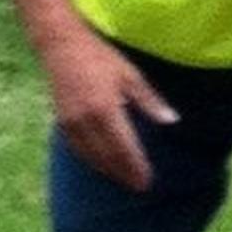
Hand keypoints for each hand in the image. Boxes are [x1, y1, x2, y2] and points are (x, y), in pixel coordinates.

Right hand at [42, 30, 178, 192]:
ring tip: (123, 180)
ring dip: (108, 171)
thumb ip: (150, 101)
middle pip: (108, 157)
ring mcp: (71, 123)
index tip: (148, 180)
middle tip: (139, 187)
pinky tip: (101, 164)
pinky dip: (91, 160)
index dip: (136, 166)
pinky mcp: (61, 122)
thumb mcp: (130, 75)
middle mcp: (86, 121)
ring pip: (91, 157)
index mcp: (106, 109)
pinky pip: (77, 150)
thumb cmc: (100, 56)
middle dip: (124, 174)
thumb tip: (171, 121)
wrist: (60, 45)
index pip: (125, 148)